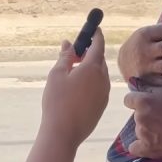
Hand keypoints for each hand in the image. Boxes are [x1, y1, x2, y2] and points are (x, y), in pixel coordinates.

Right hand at [40, 28, 109, 147]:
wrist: (63, 133)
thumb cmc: (57, 101)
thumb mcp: (57, 74)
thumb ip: (65, 57)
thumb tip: (69, 44)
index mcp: (93, 68)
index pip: (98, 45)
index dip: (96, 35)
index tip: (94, 29)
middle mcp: (103, 79)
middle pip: (99, 60)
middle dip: (89, 53)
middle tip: (74, 53)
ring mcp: (104, 93)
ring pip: (99, 74)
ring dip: (89, 69)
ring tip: (71, 72)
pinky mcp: (101, 105)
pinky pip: (98, 87)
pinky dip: (91, 82)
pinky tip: (76, 88)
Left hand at [124, 87, 161, 158]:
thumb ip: (148, 87)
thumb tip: (134, 84)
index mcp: (143, 102)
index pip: (128, 100)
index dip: (136, 101)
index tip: (146, 105)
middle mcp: (140, 117)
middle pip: (135, 115)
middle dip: (144, 116)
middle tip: (161, 119)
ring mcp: (142, 133)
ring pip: (138, 130)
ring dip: (146, 130)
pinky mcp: (146, 148)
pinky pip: (134, 148)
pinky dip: (140, 147)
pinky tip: (150, 144)